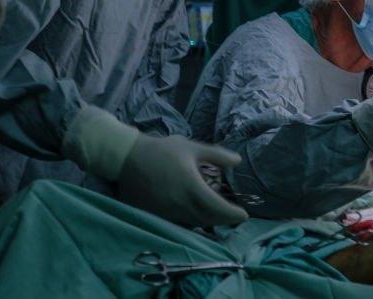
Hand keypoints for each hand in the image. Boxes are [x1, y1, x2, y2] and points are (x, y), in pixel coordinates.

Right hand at [117, 134, 248, 227]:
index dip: (233, 214)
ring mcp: (166, 213)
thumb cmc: (162, 151)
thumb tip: (238, 160)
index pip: (218, 208)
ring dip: (208, 222)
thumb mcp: (191, 147)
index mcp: (191, 186)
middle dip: (224, 219)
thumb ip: (217, 155)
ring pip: (194, 224)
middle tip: (234, 216)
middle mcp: (180, 203)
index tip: (244, 215)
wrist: (127, 159)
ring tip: (217, 215)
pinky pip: (179, 224)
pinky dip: (191, 222)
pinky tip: (196, 215)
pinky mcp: (155, 216)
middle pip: (208, 220)